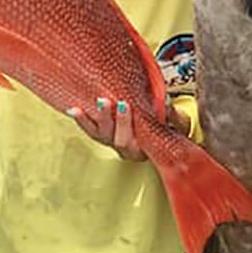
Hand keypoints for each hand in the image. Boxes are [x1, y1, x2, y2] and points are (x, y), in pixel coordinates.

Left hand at [66, 97, 190, 159]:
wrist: (156, 134)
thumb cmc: (167, 129)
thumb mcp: (177, 124)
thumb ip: (174, 117)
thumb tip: (167, 107)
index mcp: (143, 150)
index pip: (136, 142)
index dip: (129, 124)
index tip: (128, 105)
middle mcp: (126, 150)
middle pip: (119, 139)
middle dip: (118, 120)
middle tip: (117, 102)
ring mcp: (112, 143)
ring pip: (102, 135)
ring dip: (99, 118)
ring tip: (99, 102)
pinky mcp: (101, 136)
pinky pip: (90, 130)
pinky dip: (82, 120)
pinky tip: (74, 110)